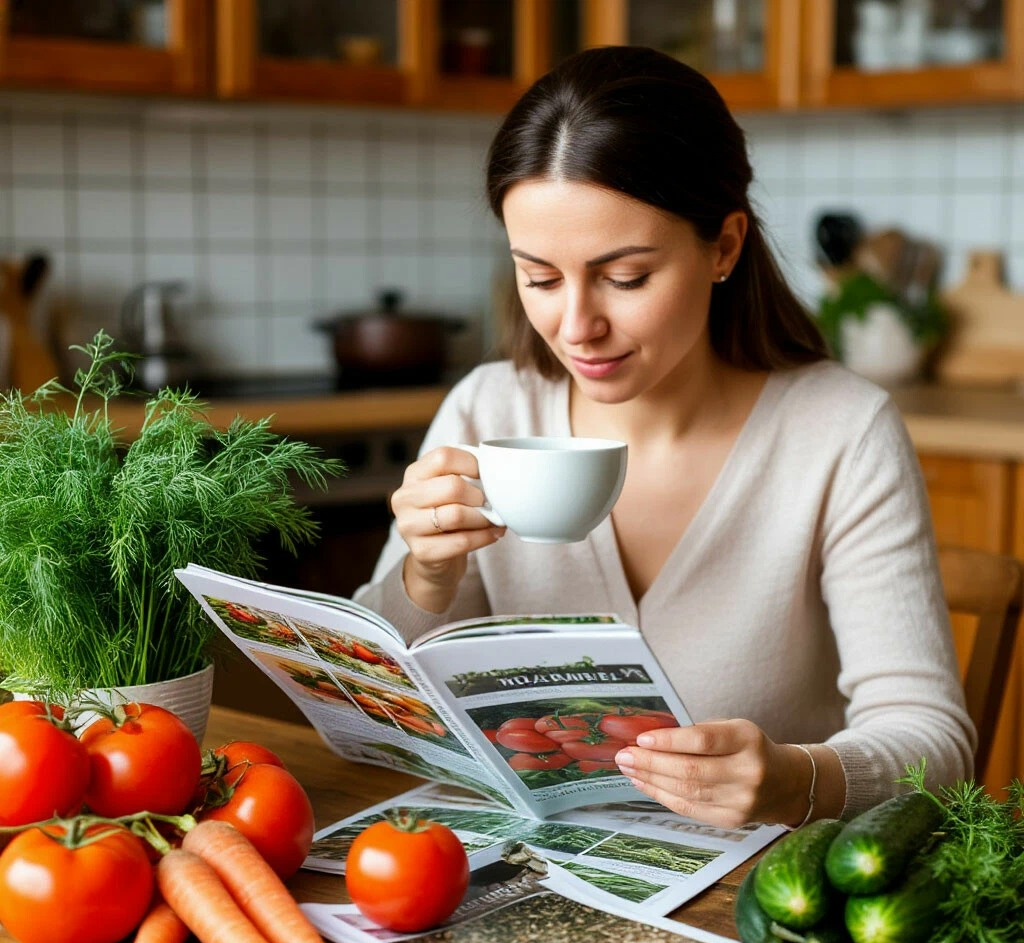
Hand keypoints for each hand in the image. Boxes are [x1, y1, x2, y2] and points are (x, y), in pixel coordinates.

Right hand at [390, 446, 505, 611]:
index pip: (443, 457)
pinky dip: (484, 537)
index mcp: (413, 474)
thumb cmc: (447, 513)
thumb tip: (498, 476)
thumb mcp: (448, 488)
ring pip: (456, 515)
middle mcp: (404, 498)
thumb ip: (465, 475)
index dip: (471, 463)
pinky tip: (493, 534)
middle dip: (480, 496)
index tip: (485, 475)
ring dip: (484, 518)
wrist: (433, 554)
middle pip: (452, 486)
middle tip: (489, 503)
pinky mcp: (421, 551)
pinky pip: (461, 541)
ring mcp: (408, 526)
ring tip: (495, 520)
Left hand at [613, 719, 814, 827]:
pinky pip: (688, 808)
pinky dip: (661, 796)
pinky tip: (644, 784)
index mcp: (747, 741)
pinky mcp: (730, 821)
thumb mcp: (732, 728)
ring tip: (628, 768)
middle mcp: (747, 772)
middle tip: (624, 755)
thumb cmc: (749, 749)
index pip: (703, 740)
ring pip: (686, 792)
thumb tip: (651, 737)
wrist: (784, 784)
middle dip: (651, 763)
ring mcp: (740, 801)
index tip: (642, 739)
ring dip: (651, 780)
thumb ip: (698, 732)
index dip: (669, 740)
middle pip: (691, 770)